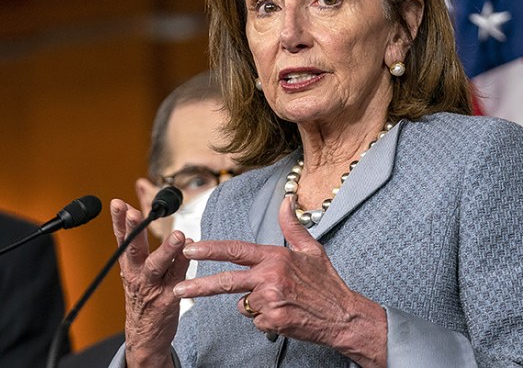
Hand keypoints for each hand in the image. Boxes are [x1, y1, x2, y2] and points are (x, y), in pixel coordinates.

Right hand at [110, 198, 189, 366]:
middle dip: (133, 230)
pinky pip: (178, 279)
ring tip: (177, 235)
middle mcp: (137, 275)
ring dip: (167, 250)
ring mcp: (152, 287)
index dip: (118, 221)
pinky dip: (184, 263)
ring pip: (157, 265)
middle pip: (133, 249)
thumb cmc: (143, 297)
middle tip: (134, 213)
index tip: (117, 203)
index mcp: (129, 265)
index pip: (121, 239)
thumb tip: (137, 213)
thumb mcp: (135, 270)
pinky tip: (191, 249)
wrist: (145, 336)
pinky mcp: (168, 299)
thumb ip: (138, 245)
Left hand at [173, 196, 386, 366]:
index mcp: (275, 257)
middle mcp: (270, 277)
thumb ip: (292, 226)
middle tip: (179, 289)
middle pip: (226, 281)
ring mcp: (270, 300)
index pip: (235, 250)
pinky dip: (266, 320)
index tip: (190, 248)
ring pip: (243, 304)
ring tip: (281, 301)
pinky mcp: (273, 321)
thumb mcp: (311, 250)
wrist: (343, 317)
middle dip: (198, 286)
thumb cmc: (327, 284)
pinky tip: (284, 315)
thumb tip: (286, 201)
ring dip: (254, 305)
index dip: (209, 249)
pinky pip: (256, 320)